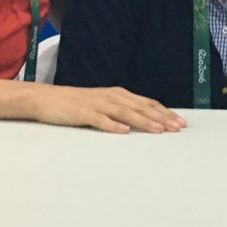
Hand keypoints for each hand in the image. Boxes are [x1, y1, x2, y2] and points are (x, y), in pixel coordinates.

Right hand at [34, 85, 187, 133]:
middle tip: (177, 128)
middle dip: (161, 118)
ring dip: (143, 121)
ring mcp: (97, 104)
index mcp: (118, 94)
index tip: (180, 123)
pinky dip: (112, 125)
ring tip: (158, 130)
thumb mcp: (103, 104)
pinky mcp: (83, 113)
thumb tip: (144, 120)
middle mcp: (111, 96)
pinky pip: (100, 120)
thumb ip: (122, 110)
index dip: (164, 112)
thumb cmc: (77, 103)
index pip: (147, 103)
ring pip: (125, 113)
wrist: (46, 98)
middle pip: (140, 107)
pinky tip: (123, 132)